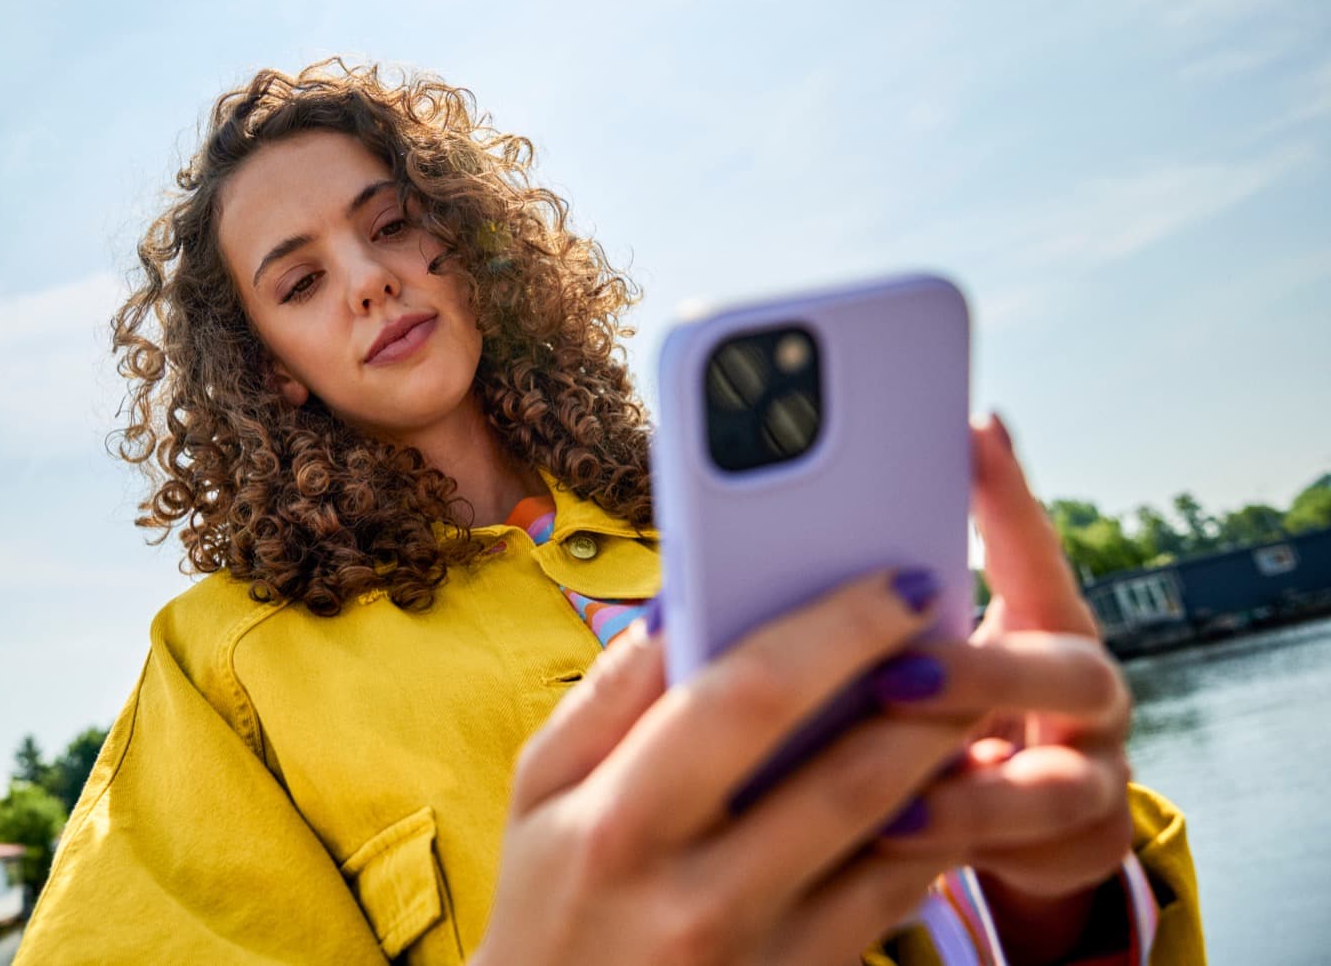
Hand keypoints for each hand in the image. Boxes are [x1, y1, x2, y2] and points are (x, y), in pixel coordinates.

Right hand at [475, 560, 1122, 965]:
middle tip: (965, 630)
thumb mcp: (536, 795)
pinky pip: (896, 901)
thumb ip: (607, 694)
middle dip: (928, 690)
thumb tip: (683, 601)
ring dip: (948, 757)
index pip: (749, 697)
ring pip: (895, 838)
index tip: (897, 582)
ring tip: (972, 697)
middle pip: (849, 770)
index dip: (838, 629)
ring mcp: (762, 953)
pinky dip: (937, 831)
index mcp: (618, 821)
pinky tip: (946, 784)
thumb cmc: (546, 903)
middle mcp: (697, 895)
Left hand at [871, 417, 1134, 964]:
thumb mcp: (912, 649)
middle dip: (979, 671)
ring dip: (968, 790)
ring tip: (883, 796)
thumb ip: (868, 608)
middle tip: (893, 669)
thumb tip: (744, 552)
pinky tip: (890, 840)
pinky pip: (1031, 855)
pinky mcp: (1082, 847)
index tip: (971, 431)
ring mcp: (1093, 770)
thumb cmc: (932, 704)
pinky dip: (960, 847)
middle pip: (1067, 669)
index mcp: (1040, 618)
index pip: (1032, 546)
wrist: (1009, 818)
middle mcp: (1084, 689)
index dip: (1009, 494)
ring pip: (1056, 785)